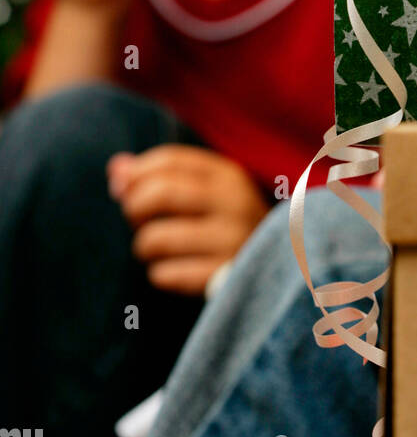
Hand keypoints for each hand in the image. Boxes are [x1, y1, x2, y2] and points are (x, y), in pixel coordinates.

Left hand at [107, 146, 269, 295]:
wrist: (282, 271)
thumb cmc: (225, 226)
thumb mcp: (204, 194)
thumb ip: (160, 176)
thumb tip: (115, 169)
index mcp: (229, 175)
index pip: (170, 160)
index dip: (136, 173)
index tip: (123, 190)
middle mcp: (235, 202)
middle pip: (161, 193)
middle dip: (135, 208)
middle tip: (137, 221)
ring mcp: (233, 240)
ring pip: (157, 238)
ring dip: (144, 246)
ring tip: (154, 250)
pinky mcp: (226, 277)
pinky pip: (166, 275)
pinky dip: (159, 275)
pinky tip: (171, 272)